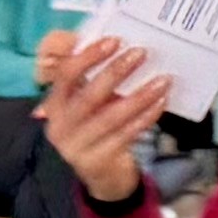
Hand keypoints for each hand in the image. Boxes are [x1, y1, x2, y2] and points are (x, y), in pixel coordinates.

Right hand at [41, 47, 181, 208]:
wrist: (101, 176)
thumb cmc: (96, 127)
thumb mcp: (88, 104)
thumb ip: (92, 77)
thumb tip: (115, 42)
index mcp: (54, 104)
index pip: (64, 76)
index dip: (87, 57)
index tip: (114, 41)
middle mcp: (60, 126)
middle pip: (88, 97)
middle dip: (115, 73)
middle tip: (141, 53)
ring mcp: (77, 148)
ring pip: (110, 118)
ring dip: (139, 96)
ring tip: (163, 80)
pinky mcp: (97, 162)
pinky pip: (125, 135)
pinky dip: (145, 117)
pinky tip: (161, 102)